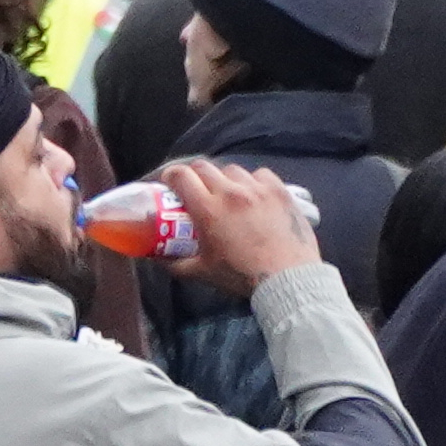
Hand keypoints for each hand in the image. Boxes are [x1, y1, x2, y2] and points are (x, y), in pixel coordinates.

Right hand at [161, 152, 321, 293]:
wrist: (287, 278)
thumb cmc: (242, 276)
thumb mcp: (202, 272)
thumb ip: (175, 263)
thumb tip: (158, 259)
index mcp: (207, 210)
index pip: (181, 176)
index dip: (171, 176)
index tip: (170, 183)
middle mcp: (231, 193)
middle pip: (204, 167)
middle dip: (194, 175)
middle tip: (195, 189)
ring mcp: (257, 189)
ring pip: (232, 170)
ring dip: (223, 178)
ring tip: (227, 193)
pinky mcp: (280, 192)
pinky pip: (261, 174)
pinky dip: (253, 180)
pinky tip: (253, 193)